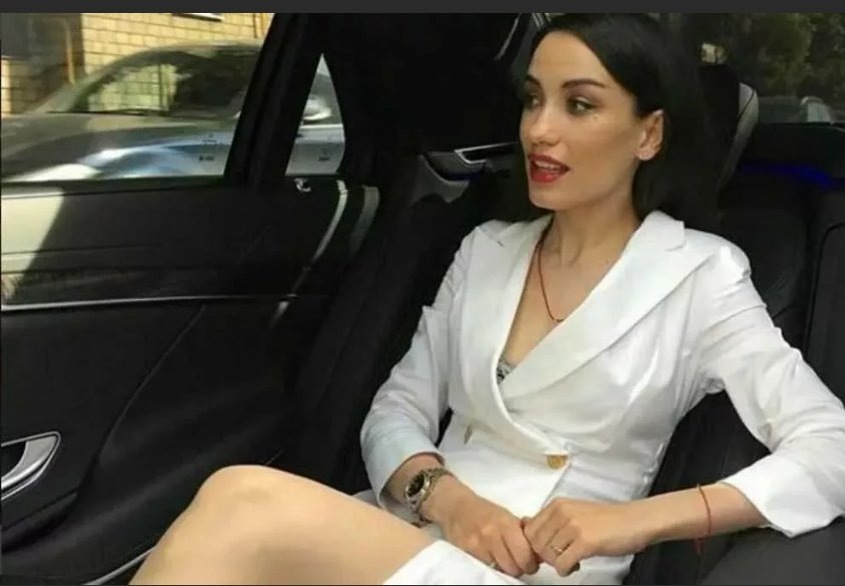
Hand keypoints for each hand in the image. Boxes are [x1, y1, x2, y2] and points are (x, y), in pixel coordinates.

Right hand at [424, 481, 539, 577]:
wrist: (455, 508)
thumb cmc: (485, 512)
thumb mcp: (507, 516)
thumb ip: (524, 532)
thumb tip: (541, 550)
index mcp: (505, 524)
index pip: (525, 555)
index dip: (531, 562)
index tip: (531, 561)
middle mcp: (491, 535)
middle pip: (514, 568)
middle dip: (520, 568)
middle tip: (519, 562)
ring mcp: (477, 547)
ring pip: (501, 571)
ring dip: (506, 569)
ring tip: (505, 560)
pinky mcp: (467, 554)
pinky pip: (487, 569)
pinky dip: (493, 567)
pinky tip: (493, 559)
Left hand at [523, 498, 655, 576]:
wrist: (635, 521)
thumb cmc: (607, 520)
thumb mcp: (574, 512)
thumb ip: (552, 520)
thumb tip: (527, 528)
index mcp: (557, 504)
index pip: (529, 530)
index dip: (536, 545)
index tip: (548, 550)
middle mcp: (562, 512)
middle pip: (535, 544)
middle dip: (546, 556)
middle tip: (560, 558)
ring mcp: (573, 526)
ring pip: (547, 555)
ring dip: (557, 564)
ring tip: (572, 560)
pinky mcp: (585, 542)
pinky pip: (562, 564)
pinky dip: (566, 570)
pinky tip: (576, 565)